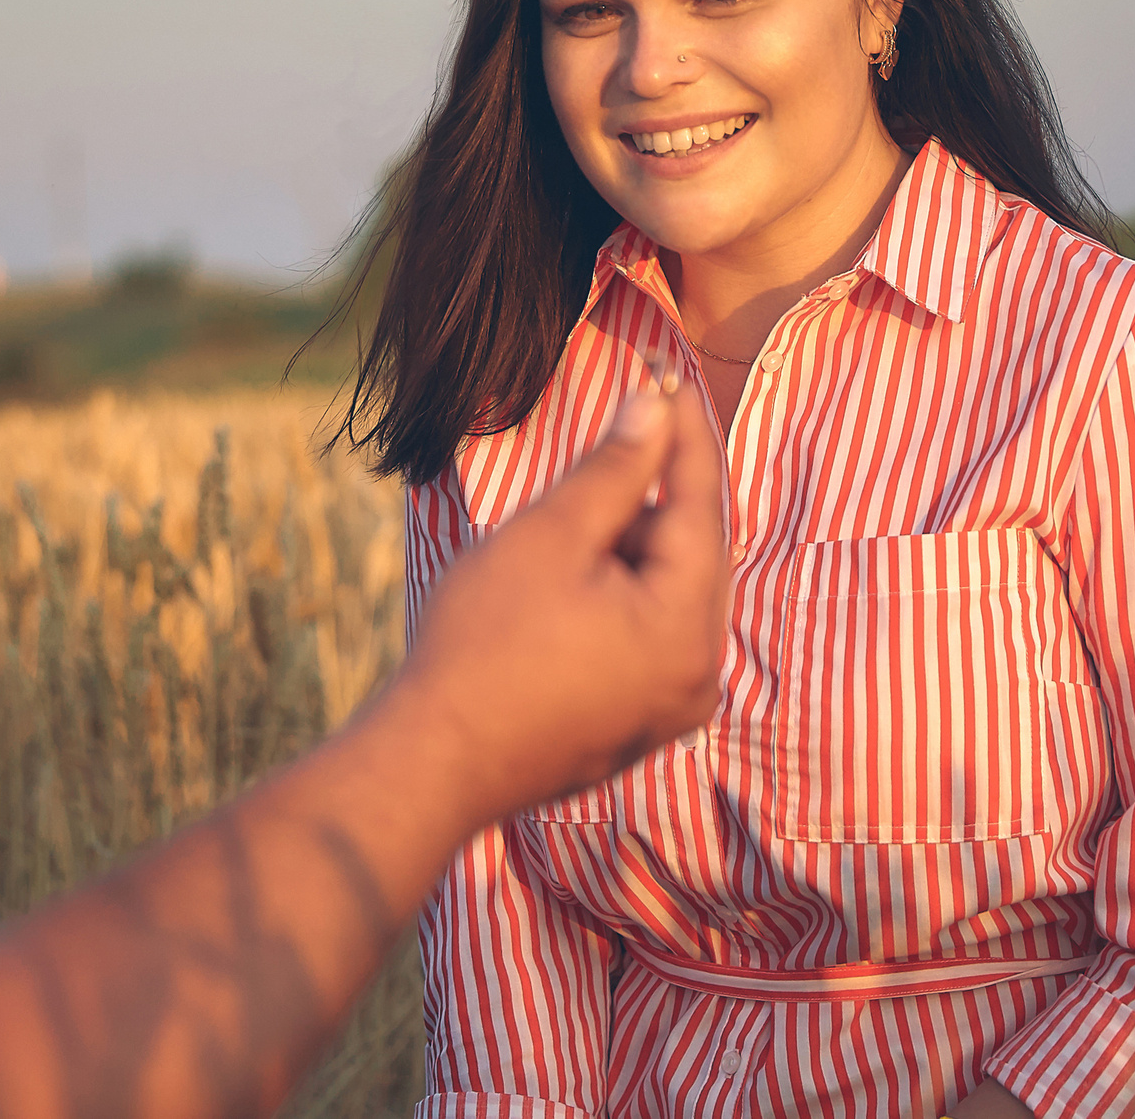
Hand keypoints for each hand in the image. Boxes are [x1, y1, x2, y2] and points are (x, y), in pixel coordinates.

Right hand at [390, 382, 730, 824]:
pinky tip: (572, 575)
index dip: (682, 433)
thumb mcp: (551, 535)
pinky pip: (650, 637)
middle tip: (614, 436)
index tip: (667, 376)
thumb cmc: (482, 642)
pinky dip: (624, 594)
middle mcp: (700, 674)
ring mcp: (673, 709)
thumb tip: (657, 405)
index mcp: (688, 626)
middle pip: (692, 552)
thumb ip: (615, 467)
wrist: (433, 759)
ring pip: (669, 594)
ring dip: (633, 545)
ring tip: (572, 517)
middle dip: (653, 492)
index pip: (702, 504)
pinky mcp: (640, 726)